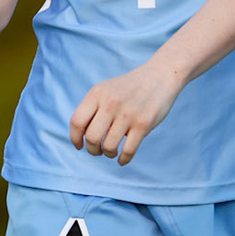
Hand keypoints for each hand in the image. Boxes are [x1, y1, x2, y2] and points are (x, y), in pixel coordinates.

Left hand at [70, 62, 184, 165]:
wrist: (159, 76)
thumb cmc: (129, 88)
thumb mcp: (106, 90)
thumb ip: (93, 108)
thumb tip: (81, 136)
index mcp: (97, 93)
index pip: (77, 121)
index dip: (75, 138)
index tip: (79, 145)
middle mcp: (110, 103)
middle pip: (92, 137)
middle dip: (92, 149)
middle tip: (98, 150)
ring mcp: (127, 114)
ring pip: (109, 146)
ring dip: (108, 154)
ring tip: (111, 151)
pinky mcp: (143, 124)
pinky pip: (128, 150)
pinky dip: (123, 159)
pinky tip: (122, 159)